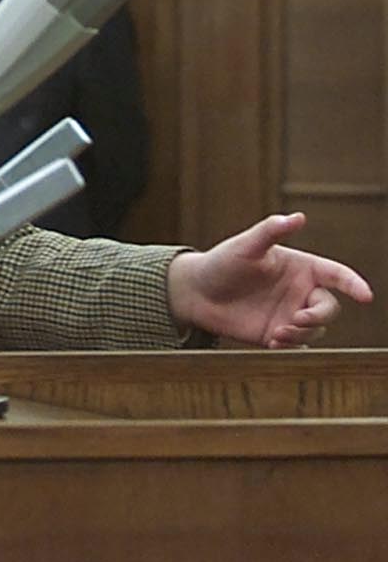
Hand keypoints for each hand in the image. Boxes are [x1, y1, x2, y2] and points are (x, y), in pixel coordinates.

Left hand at [167, 212, 372, 346]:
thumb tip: (298, 216)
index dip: (354, 284)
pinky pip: (297, 344)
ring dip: (302, 333)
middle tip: (297, 319)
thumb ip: (271, 231)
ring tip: (277, 332)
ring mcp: (290, 313)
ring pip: (315, 329)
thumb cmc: (222, 263)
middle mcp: (301, 291)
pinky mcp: (277, 333)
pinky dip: (290, 345)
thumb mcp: (245, 245)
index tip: (366, 296)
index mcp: (301, 267)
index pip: (336, 275)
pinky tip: (271, 341)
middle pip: (329, 308)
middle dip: (319, 315)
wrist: (195, 292)